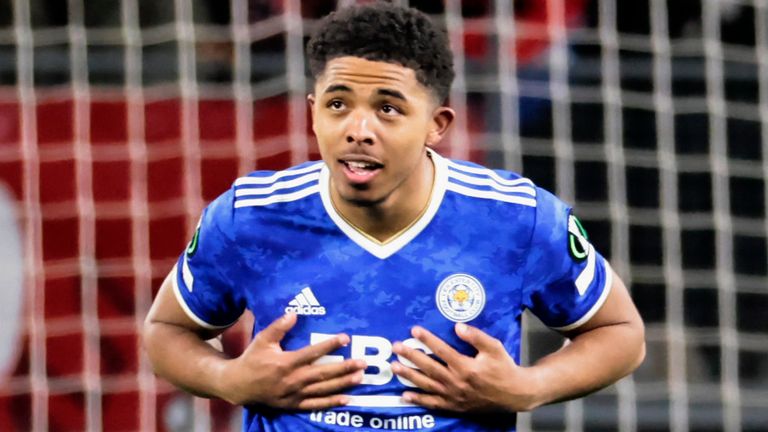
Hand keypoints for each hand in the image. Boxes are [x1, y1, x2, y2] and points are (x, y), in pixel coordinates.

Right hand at [219, 313, 365, 409]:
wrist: (238, 385)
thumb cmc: (252, 359)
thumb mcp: (262, 340)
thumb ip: (278, 327)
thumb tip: (294, 313)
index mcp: (286, 362)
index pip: (312, 353)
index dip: (330, 345)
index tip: (346, 338)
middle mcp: (293, 379)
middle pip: (323, 373)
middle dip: (345, 368)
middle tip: (363, 363)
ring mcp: (294, 394)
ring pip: (323, 389)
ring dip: (343, 384)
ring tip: (360, 377)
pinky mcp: (294, 405)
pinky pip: (315, 405)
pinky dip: (331, 403)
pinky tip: (347, 399)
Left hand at [391, 323, 540, 412]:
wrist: (514, 394)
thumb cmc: (503, 368)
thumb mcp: (494, 348)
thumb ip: (476, 336)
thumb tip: (457, 326)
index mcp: (465, 366)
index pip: (441, 350)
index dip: (427, 339)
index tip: (414, 330)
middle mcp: (456, 382)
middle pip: (429, 367)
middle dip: (411, 356)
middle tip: (396, 347)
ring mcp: (454, 396)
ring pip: (427, 385)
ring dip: (409, 376)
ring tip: (394, 367)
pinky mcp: (454, 406)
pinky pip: (433, 404)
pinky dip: (419, 400)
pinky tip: (405, 395)